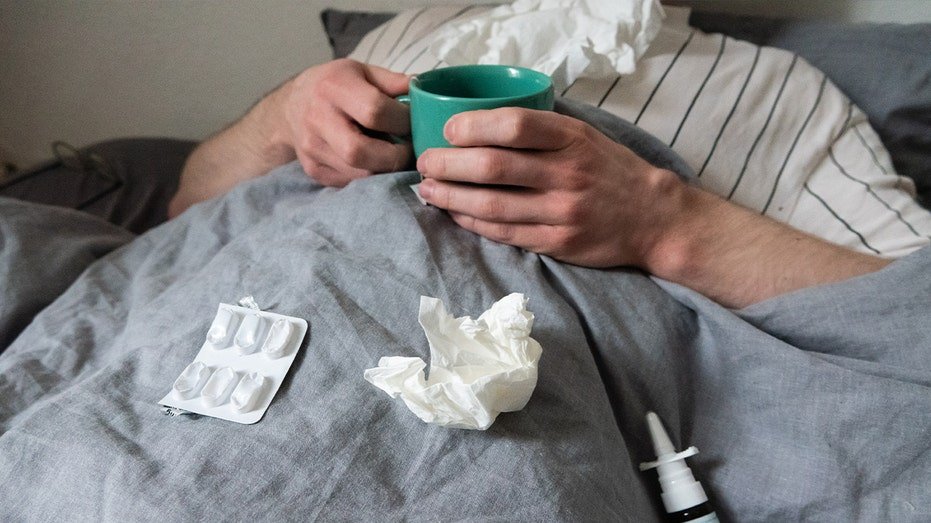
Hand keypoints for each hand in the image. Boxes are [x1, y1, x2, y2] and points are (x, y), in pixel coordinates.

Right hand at [280, 59, 412, 185]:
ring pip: (358, 173)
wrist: (291, 105)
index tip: (412, 123)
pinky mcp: (314, 170)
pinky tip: (377, 162)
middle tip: (409, 151)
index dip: (401, 121)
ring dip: (385, 170)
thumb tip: (426, 95)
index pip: (374, 111)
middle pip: (359, 151)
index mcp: (333, 88)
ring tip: (396, 157)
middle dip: (394, 156)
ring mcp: (313, 148)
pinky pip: (351, 182)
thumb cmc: (335, 85)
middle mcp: (318, 119)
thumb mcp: (362, 71)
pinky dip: (371, 176)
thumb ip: (394, 83)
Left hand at [415, 108, 684, 268]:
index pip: (513, 125)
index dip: (472, 125)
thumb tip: (481, 121)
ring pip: (491, 205)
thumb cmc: (611, 170)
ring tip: (428, 188)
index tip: (448, 129)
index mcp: (572, 139)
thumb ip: (542, 130)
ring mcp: (561, 212)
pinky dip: (471, 222)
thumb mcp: (585, 136)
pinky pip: (503, 233)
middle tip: (425, 161)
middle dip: (448, 164)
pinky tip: (454, 212)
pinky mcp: (557, 243)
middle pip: (492, 167)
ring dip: (450, 196)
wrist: (653, 218)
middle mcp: (567, 174)